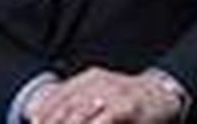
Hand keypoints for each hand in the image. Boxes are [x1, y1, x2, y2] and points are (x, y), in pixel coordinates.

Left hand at [26, 67, 183, 123]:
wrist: (163, 94)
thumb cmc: (128, 100)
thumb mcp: (102, 94)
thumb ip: (78, 104)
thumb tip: (43, 116)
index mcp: (91, 77)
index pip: (59, 94)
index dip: (43, 112)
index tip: (33, 123)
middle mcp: (100, 81)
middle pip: (66, 105)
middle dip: (51, 122)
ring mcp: (114, 92)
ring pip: (80, 113)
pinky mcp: (127, 105)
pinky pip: (104, 119)